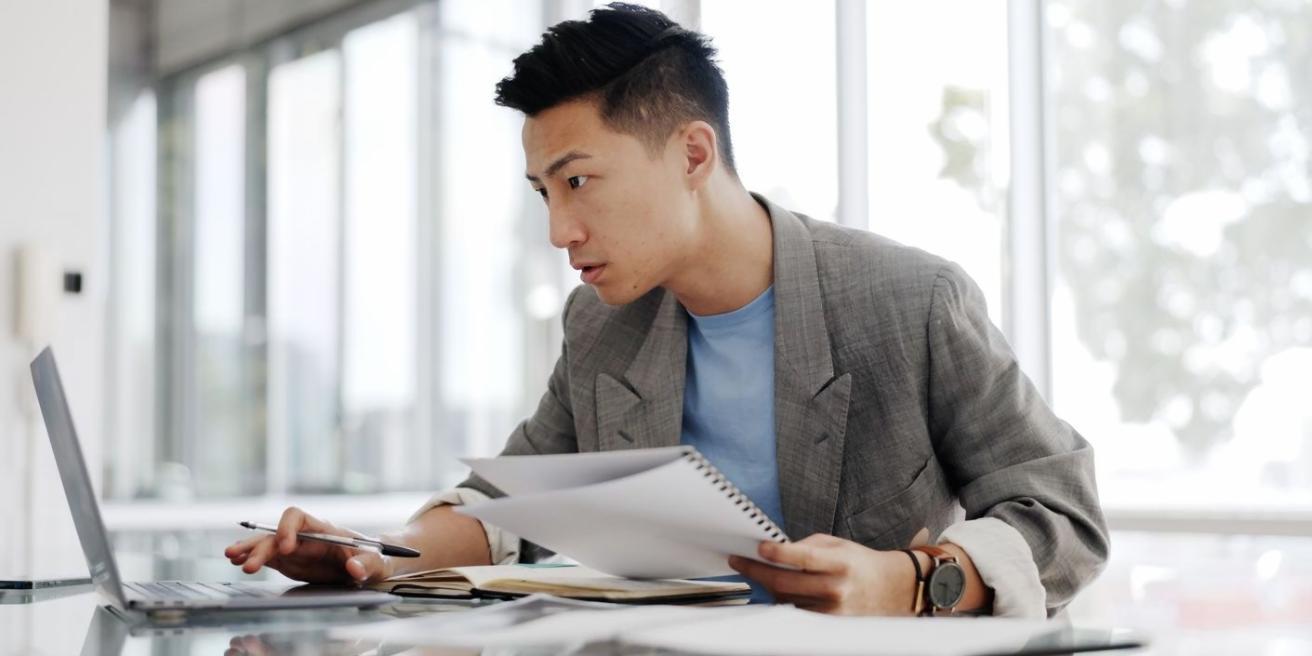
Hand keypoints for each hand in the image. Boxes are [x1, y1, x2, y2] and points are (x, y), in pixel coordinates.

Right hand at [223, 507, 392, 584]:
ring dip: (249, 550)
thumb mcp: (377, 561)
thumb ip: (367, 563)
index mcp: (324, 529)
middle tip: (247, 563)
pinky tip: (237, 562)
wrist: (371, 563)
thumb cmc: (376, 556)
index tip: (286, 548)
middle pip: (276, 534)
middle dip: (261, 546)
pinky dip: (252, 558)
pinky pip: (267, 557)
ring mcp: (295, 548)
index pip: (298, 517)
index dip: (287, 529)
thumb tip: (354, 569)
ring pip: (267, 544)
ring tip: (231, 557)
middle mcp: (304, 535)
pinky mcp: (290, 561)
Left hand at [728, 534, 917, 615]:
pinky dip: (781, 601)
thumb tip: (774, 550)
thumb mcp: (837, 544)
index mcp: (840, 563)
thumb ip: (807, 546)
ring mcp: (831, 611)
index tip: (758, 547)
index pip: (803, 557)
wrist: (891, 589)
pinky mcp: (828, 625)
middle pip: (785, 582)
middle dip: (756, 571)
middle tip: (738, 561)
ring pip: (785, 599)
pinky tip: (772, 590)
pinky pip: (795, 613)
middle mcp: (836, 589)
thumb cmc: (859, 563)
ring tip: (755, 573)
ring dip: (766, 586)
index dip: (777, 552)